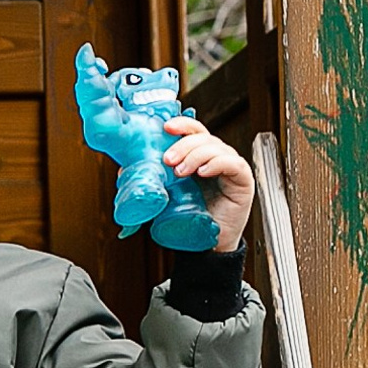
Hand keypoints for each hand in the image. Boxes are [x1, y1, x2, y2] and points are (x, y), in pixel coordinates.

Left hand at [161, 119, 252, 250]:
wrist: (208, 242)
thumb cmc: (189, 215)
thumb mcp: (165, 193)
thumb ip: (150, 180)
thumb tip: (124, 169)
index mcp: (198, 155)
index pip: (193, 130)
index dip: (182, 124)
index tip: (166, 127)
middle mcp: (216, 156)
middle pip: (203, 136)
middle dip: (183, 145)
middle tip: (167, 160)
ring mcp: (230, 166)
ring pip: (216, 147)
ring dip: (195, 155)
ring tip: (180, 172)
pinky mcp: (243, 180)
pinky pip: (232, 164)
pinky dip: (216, 163)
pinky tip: (203, 172)